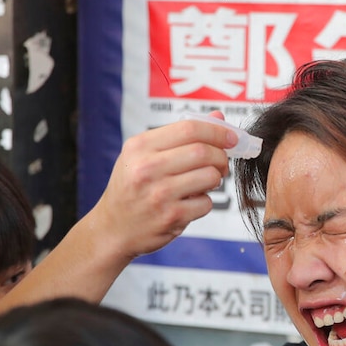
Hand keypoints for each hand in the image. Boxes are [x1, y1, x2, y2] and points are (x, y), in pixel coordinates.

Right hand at [92, 113, 236, 259]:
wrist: (113, 228)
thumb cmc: (132, 188)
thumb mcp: (144, 155)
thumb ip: (180, 136)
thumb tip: (218, 117)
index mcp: (140, 146)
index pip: (189, 128)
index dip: (217, 131)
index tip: (232, 137)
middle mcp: (147, 168)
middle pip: (203, 151)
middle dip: (221, 157)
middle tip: (222, 164)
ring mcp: (159, 194)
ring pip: (209, 176)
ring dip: (215, 179)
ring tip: (205, 182)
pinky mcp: (171, 217)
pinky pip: (206, 203)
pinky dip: (205, 202)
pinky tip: (191, 202)